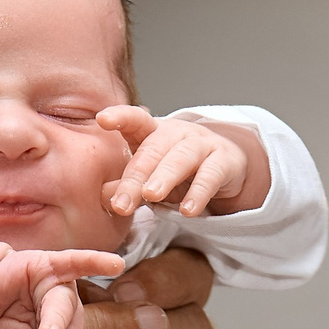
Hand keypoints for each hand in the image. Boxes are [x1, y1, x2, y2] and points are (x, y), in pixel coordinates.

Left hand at [101, 107, 270, 217]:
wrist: (224, 170)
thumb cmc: (177, 172)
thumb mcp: (149, 179)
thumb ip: (126, 186)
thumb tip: (104, 197)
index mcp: (152, 131)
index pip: (135, 119)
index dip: (120, 117)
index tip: (103, 120)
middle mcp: (177, 132)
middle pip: (153, 149)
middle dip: (135, 177)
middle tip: (121, 203)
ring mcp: (203, 144)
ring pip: (181, 158)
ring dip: (165, 177)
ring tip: (151, 196)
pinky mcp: (225, 161)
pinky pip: (210, 175)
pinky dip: (198, 193)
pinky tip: (187, 211)